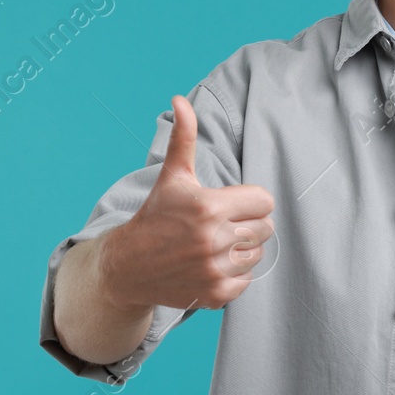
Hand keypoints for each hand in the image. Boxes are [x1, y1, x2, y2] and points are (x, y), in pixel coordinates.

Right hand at [98, 94, 275, 311]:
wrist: (128, 267)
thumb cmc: (156, 215)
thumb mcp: (172, 176)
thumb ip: (183, 137)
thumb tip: (180, 100)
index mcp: (209, 207)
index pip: (265, 201)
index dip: (251, 200)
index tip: (231, 203)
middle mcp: (214, 240)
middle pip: (266, 228)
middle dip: (248, 223)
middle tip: (223, 223)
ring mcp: (215, 270)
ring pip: (258, 254)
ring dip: (243, 249)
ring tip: (217, 243)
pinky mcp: (215, 294)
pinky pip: (247, 280)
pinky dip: (235, 274)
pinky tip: (212, 264)